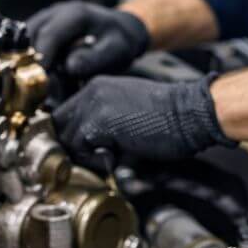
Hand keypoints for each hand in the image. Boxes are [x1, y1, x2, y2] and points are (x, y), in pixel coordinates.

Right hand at [26, 1, 149, 83]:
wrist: (118, 29)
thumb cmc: (117, 41)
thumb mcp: (116, 51)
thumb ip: (94, 58)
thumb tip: (69, 67)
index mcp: (75, 14)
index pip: (49, 34)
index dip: (41, 57)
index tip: (37, 79)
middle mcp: (55, 12)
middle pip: (30, 36)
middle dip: (29, 60)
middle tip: (33, 85)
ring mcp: (45, 18)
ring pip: (24, 40)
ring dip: (26, 60)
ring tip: (35, 81)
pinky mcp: (40, 28)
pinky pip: (27, 43)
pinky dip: (28, 58)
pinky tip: (37, 75)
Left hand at [52, 74, 235, 169]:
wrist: (189, 113)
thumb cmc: (167, 118)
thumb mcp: (128, 109)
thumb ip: (104, 121)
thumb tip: (89, 145)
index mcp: (97, 87)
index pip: (65, 113)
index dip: (69, 134)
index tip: (79, 150)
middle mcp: (90, 92)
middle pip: (58, 123)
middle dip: (68, 144)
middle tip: (87, 159)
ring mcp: (92, 106)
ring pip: (65, 138)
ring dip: (79, 154)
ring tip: (104, 158)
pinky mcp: (97, 124)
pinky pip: (78, 149)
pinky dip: (90, 160)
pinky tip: (112, 158)